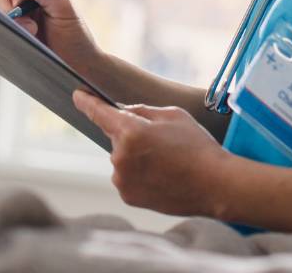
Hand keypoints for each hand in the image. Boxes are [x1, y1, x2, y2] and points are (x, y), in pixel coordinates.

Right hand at [0, 0, 104, 77]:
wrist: (80, 69)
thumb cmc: (76, 36)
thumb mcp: (63, 6)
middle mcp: (22, 5)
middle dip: (10, 7)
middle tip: (31, 24)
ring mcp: (15, 24)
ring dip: (12, 23)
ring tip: (33, 34)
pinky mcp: (10, 41)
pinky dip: (6, 35)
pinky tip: (24, 42)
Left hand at [72, 89, 233, 216]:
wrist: (214, 185)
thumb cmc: (197, 146)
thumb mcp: (173, 115)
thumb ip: (142, 111)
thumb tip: (123, 113)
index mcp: (130, 131)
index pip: (99, 113)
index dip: (87, 102)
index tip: (77, 95)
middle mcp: (120, 156)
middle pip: (116, 136)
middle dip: (132, 133)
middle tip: (162, 141)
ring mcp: (122, 179)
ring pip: (122, 157)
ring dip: (135, 155)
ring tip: (166, 161)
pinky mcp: (127, 196)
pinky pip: (126, 176)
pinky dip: (138, 173)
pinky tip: (162, 176)